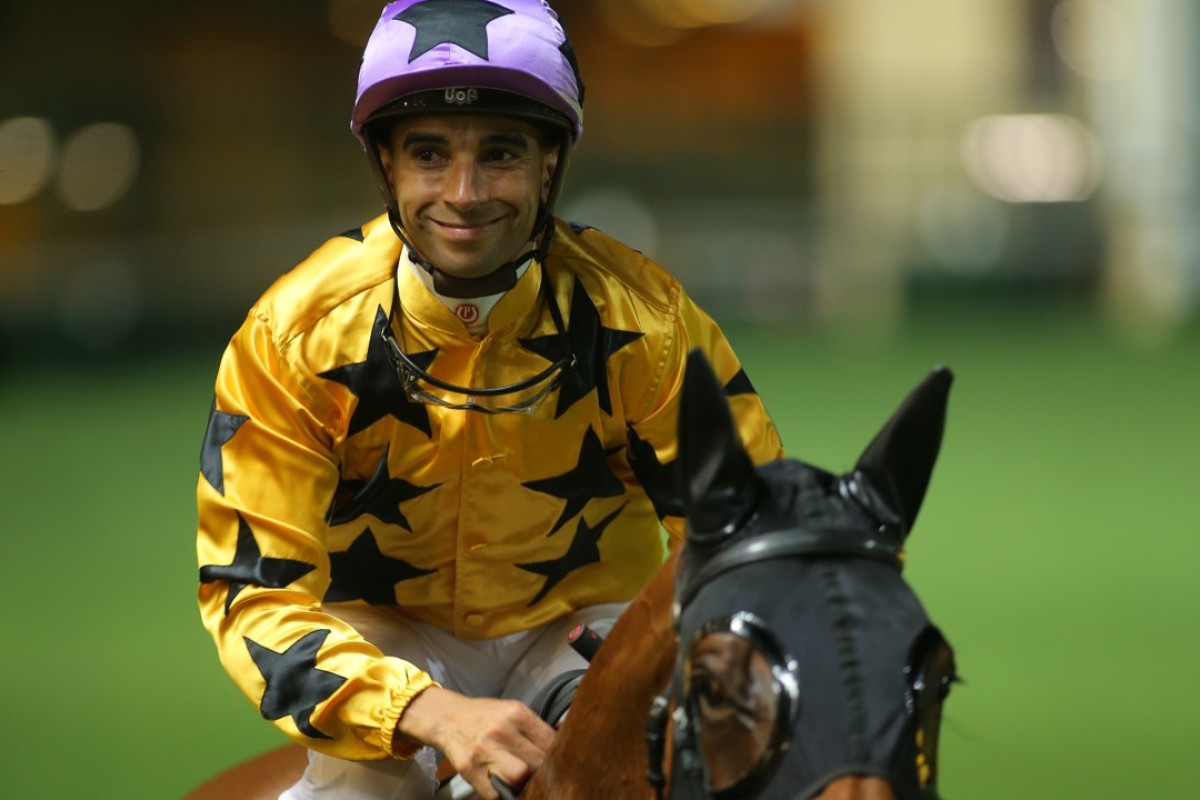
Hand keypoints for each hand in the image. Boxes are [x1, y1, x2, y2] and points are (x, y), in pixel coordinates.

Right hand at [395, 686, 554, 799]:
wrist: (446, 718)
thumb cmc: (483, 716)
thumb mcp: (511, 710)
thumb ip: (533, 726)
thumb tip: (561, 740)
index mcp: (516, 713)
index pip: (550, 740)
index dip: (557, 754)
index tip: (559, 760)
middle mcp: (501, 731)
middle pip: (537, 762)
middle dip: (542, 770)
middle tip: (540, 772)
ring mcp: (484, 751)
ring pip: (518, 777)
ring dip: (522, 782)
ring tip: (521, 779)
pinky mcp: (469, 769)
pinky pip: (494, 792)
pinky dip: (500, 793)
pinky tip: (501, 785)